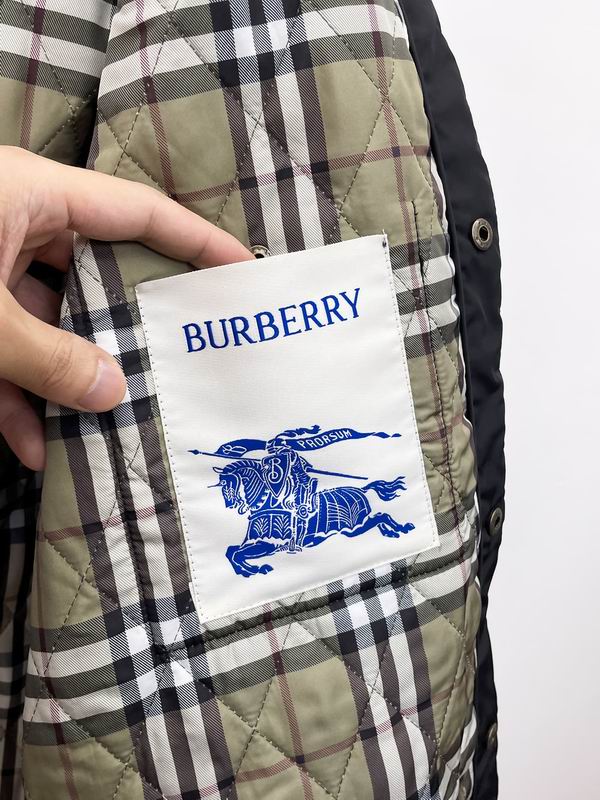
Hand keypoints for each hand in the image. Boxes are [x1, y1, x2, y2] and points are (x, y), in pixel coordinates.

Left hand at [0, 146, 252, 470]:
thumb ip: (45, 357)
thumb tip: (112, 393)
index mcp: (31, 195)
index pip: (137, 213)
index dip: (195, 241)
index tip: (242, 272)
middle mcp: (14, 221)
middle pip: (95, 274)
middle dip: (126, 329)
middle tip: (176, 362)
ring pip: (47, 322)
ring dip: (64, 380)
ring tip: (104, 425)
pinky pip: (2, 345)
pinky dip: (14, 394)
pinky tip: (31, 444)